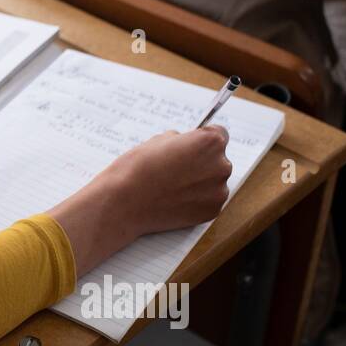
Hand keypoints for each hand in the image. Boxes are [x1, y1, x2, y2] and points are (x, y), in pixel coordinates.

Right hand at [49, 126, 233, 274]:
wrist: (124, 202)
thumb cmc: (137, 168)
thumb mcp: (158, 140)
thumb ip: (181, 140)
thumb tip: (188, 146)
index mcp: (210, 142)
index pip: (219, 134)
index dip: (202, 140)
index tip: (190, 148)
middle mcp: (221, 165)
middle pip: (218, 159)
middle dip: (202, 162)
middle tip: (177, 169)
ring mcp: (219, 190)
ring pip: (214, 181)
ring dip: (200, 181)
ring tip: (174, 186)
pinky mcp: (212, 211)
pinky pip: (209, 200)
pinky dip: (197, 199)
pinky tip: (176, 199)